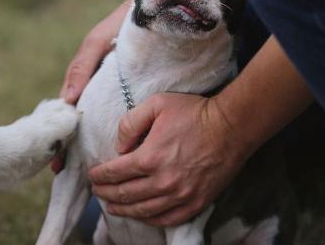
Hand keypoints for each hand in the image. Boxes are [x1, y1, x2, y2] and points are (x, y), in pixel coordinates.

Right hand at [51, 0, 130, 173]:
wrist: (162, 7)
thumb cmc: (124, 22)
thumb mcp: (99, 41)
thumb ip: (82, 66)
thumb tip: (67, 100)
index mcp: (89, 80)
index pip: (70, 118)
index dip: (63, 142)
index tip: (57, 166)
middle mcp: (102, 90)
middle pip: (86, 128)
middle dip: (78, 153)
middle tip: (73, 178)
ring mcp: (121, 94)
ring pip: (107, 128)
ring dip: (99, 149)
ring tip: (97, 175)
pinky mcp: (142, 95)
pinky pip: (131, 122)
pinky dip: (124, 139)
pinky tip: (124, 157)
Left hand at [88, 93, 248, 226]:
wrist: (231, 127)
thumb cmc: (194, 113)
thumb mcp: (156, 105)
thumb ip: (130, 123)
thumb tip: (119, 147)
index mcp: (150, 158)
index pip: (115, 173)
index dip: (99, 176)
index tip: (92, 176)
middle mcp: (163, 181)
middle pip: (125, 195)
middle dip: (106, 194)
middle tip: (97, 192)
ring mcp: (181, 195)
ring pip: (143, 210)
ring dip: (123, 210)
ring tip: (112, 207)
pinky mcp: (196, 203)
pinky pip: (167, 219)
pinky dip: (150, 220)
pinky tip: (141, 215)